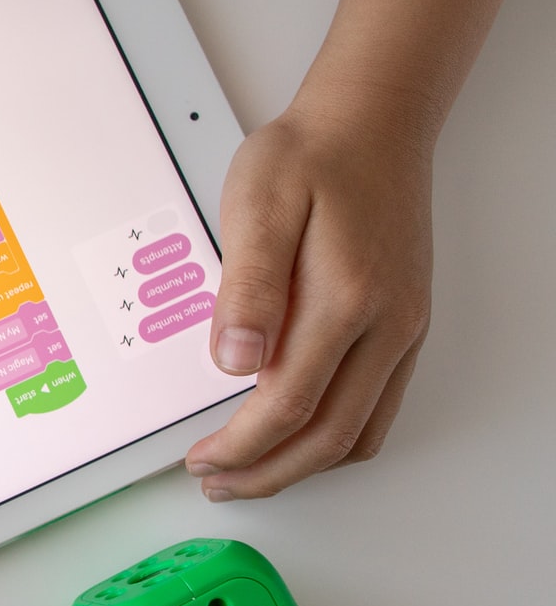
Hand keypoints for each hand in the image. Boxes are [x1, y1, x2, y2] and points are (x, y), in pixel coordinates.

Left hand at [185, 93, 433, 498]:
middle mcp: (386, 324)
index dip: (240, 446)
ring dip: (302, 466)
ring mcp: (403, 329)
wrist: (371, 123)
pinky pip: (377, 408)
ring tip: (247, 471)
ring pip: (360, 433)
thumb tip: (235, 361)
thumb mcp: (259, 205)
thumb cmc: (309, 157)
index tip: (200, 459)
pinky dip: (335, 439)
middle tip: (216, 482)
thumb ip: (247, 286)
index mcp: (344, 299)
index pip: (288, 405)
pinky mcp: (404, 326)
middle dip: (267, 473)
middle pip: (329, 437)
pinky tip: (296, 437)